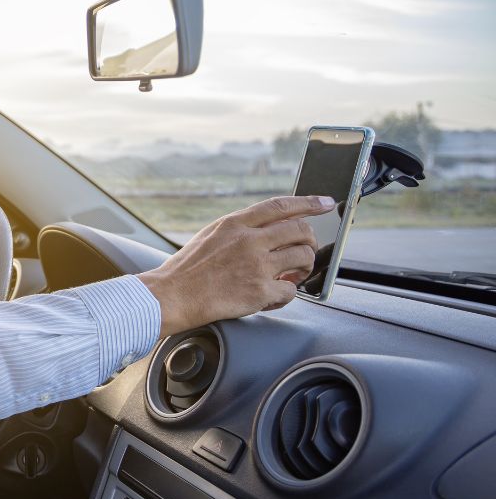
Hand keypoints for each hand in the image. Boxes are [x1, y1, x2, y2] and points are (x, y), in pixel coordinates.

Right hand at [137, 195, 333, 337]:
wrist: (172, 295)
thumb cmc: (187, 270)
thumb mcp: (211, 236)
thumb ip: (240, 230)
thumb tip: (268, 230)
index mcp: (235, 224)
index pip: (280, 206)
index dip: (308, 203)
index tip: (326, 203)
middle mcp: (249, 240)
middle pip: (299, 230)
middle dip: (310, 241)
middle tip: (306, 250)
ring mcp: (256, 265)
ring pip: (303, 258)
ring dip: (304, 267)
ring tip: (292, 274)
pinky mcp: (259, 291)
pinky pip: (291, 290)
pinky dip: (286, 294)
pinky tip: (273, 295)